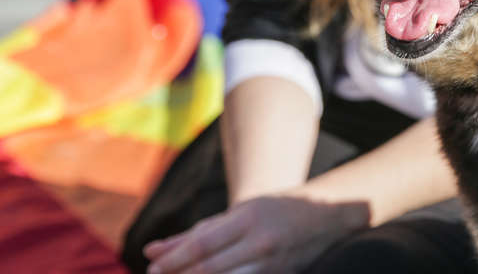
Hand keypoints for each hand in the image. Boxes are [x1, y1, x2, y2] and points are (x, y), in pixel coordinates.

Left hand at [143, 193, 369, 273]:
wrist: (326, 216)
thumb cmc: (274, 210)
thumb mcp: (238, 213)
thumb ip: (196, 233)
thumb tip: (151, 250)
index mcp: (248, 218)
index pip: (202, 245)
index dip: (173, 260)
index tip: (151, 269)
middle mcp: (260, 243)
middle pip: (209, 268)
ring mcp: (271, 265)